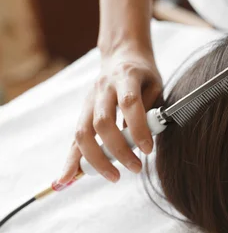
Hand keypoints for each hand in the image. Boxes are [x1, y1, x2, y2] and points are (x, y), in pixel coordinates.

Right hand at [58, 45, 162, 183]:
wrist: (121, 54)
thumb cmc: (143, 73)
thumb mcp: (155, 84)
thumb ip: (150, 109)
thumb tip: (142, 141)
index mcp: (125, 78)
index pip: (129, 104)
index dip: (137, 128)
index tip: (149, 150)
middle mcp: (103, 89)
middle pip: (102, 122)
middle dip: (118, 150)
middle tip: (136, 168)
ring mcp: (89, 102)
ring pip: (83, 133)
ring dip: (96, 159)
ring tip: (113, 177)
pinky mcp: (83, 113)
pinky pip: (75, 139)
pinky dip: (71, 160)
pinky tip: (67, 179)